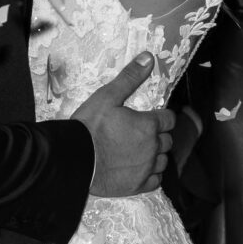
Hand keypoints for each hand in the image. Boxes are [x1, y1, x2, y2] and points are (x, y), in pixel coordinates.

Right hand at [73, 53, 169, 198]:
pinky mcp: (137, 185)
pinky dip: (152, 174)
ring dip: (156, 154)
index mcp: (148, 125)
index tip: (152, 118)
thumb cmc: (89, 127)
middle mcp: (152, 147)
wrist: (74, 159)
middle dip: (158, 135)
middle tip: (142, 133)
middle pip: (167, 140)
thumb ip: (130, 77)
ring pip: (163, 160)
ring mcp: (145, 168)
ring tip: (141, 151)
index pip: (169, 119)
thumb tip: (148, 57)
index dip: (161, 117)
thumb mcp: (108, 96)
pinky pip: (155, 180)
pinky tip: (141, 169)